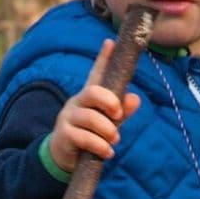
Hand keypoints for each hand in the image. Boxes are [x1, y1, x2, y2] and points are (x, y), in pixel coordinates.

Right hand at [48, 40, 141, 173]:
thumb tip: (136, 99)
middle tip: (118, 115)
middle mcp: (77, 102)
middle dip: (109, 102)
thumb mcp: (108, 122)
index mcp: (90, 96)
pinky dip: (100, 146)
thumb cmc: (90, 134)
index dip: (104, 59)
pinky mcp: (64, 135)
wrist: (64, 155)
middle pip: (92, 92)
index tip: (111, 43)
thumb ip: (122, 111)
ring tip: (114, 140)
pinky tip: (107, 152)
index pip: (97, 74)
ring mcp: (69, 118)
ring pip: (90, 118)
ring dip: (107, 130)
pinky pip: (84, 138)